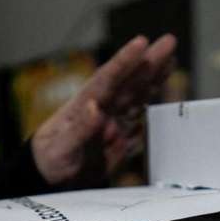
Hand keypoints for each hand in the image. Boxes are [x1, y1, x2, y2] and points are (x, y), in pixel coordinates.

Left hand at [32, 34, 176, 185]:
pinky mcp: (117, 139)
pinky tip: (160, 93)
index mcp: (84, 106)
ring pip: (136, 97)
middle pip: (128, 82)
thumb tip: (95, 108)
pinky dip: (150, 108)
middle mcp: (100, 109)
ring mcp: (110, 123)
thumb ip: (79, 130)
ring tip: (170, 60)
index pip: (107, 79)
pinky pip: (138, 121)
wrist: (50, 179)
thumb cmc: (49, 161)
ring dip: (153, 79)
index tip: (141, 42)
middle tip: (169, 41)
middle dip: (149, 62)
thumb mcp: (60, 149)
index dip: (124, 61)